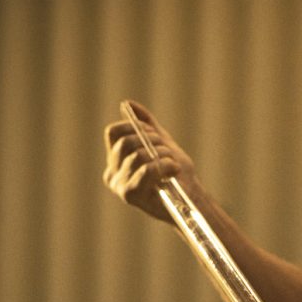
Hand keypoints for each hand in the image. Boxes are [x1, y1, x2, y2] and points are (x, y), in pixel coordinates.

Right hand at [102, 100, 204, 222]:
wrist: (190, 197)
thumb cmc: (176, 173)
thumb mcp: (162, 143)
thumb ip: (146, 125)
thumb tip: (127, 104)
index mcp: (115, 161)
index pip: (113, 132)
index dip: (134, 126)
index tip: (154, 133)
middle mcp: (112, 174)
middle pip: (125, 142)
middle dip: (152, 140)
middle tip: (167, 148)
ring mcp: (119, 186)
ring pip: (138, 155)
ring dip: (162, 154)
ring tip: (173, 163)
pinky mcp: (130, 196)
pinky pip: (145, 170)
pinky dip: (164, 166)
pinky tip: (174, 170)